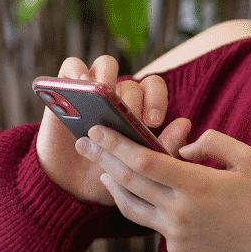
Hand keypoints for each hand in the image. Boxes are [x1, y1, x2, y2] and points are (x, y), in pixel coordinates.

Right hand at [36, 55, 178, 204]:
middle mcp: (117, 95)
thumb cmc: (112, 174)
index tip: (153, 122)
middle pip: (131, 81)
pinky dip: (76, 70)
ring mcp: (92, 90)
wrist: (73, 186)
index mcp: (139, 107)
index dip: (157, 98)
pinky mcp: (65, 89)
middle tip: (126, 121)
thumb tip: (185, 124)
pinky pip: (72, 66)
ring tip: (104, 99)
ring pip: (106, 65)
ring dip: (107, 79)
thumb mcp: (140, 167)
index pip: (154, 85)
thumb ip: (163, 147)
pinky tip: (80, 85)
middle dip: (131, 100)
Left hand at [78, 126, 250, 251]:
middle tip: (84, 144)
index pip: (145, 161)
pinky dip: (139, 206)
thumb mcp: (248, 159)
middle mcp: (180, 211)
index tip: (99, 130)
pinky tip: (134, 195)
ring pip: (131, 207)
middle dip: (102, 159)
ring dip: (113, 186)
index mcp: (197, 185)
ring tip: (102, 171)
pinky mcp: (177, 249)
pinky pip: (150, 224)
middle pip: (129, 181)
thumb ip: (213, 142)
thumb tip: (183, 147)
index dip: (117, 144)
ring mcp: (175, 234)